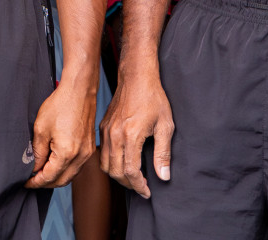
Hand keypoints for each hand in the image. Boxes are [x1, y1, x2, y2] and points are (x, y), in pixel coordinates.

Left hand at [26, 78, 96, 188]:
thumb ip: (37, 152)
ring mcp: (87, 153)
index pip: (49, 177)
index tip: (26, 182)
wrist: (80, 90)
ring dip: (56, 177)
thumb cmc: (60, 105)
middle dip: (45, 183)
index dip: (36, 182)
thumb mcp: (41, 129)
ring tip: (41, 172)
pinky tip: (55, 164)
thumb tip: (34, 168)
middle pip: (61, 181)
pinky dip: (65, 170)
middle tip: (32, 179)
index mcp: (67, 153)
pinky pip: (77, 167)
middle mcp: (80, 157)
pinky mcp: (89, 148)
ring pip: (70, 176)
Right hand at [99, 66, 173, 197]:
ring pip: (105, 164)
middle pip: (115, 172)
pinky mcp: (102, 127)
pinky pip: (102, 153)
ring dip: (118, 175)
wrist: (136, 76)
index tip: (147, 192)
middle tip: (142, 186)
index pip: (130, 171)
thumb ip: (163, 153)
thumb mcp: (165, 125)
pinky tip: (123, 162)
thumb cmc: (153, 97)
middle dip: (129, 184)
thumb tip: (163, 176)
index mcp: (131, 135)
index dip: (139, 186)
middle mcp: (115, 135)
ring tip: (132, 177)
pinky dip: (111, 163)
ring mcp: (106, 131)